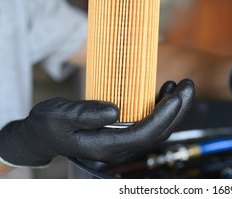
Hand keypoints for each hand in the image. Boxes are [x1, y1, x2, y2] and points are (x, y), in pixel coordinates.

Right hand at [0, 79, 194, 166]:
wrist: (42, 135)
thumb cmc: (49, 125)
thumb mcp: (59, 116)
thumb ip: (86, 114)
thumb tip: (115, 110)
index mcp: (106, 145)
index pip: (144, 134)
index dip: (163, 116)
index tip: (175, 96)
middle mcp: (119, 146)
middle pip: (158, 132)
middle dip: (177, 109)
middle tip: (189, 86)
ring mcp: (123, 140)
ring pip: (158, 127)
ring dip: (174, 107)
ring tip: (183, 86)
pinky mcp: (123, 131)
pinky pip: (149, 122)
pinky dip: (161, 106)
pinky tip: (166, 90)